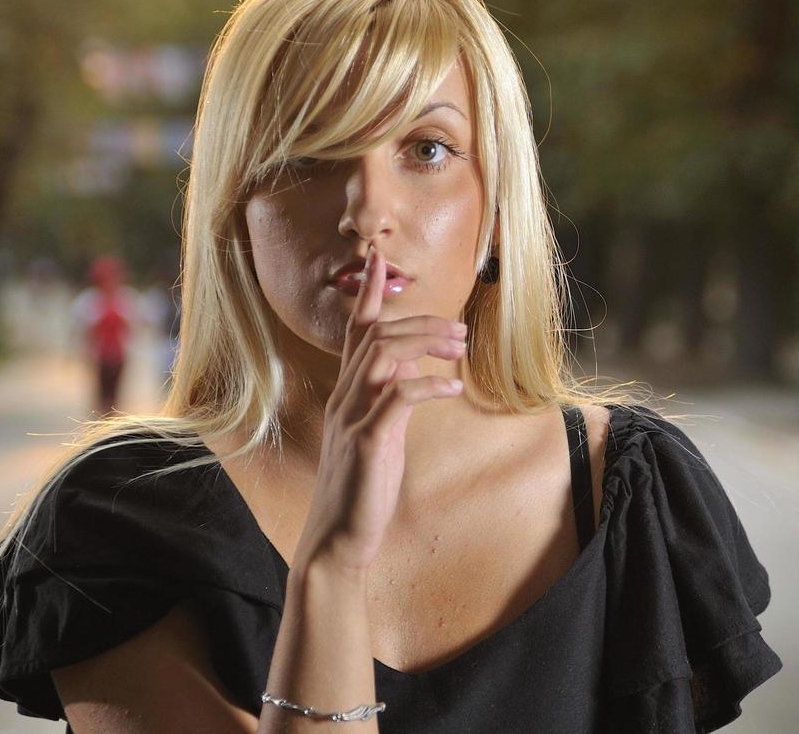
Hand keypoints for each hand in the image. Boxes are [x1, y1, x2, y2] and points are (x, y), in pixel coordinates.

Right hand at [292, 242, 468, 576]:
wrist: (339, 540)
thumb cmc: (362, 487)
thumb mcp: (379, 434)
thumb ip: (390, 397)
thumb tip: (413, 365)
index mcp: (347, 394)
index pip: (354, 332)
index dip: (368, 294)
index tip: (379, 259)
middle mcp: (345, 398)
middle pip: (375, 334)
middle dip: (420, 321)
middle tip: (460, 329)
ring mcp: (353, 418)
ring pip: (383, 354)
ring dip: (425, 343)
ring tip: (459, 348)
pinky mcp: (368, 442)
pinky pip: (398, 396)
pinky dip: (428, 385)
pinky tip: (454, 387)